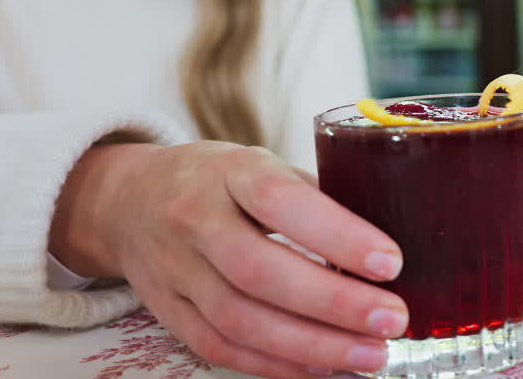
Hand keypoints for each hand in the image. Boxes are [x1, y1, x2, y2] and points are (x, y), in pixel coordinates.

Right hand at [50, 141, 406, 378]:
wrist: (130, 200)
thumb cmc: (219, 181)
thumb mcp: (263, 165)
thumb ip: (314, 199)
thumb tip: (382, 248)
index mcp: (231, 171)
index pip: (281, 201)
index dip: (337, 234)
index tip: (391, 262)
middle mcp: (196, 219)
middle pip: (260, 271)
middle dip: (334, 303)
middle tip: (392, 319)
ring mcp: (176, 270)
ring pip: (240, 320)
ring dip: (313, 345)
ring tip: (370, 354)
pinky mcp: (169, 312)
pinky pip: (221, 347)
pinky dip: (276, 365)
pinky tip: (323, 367)